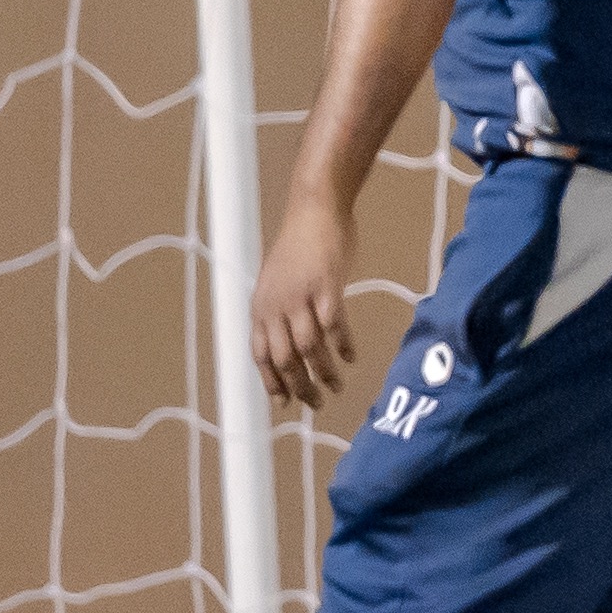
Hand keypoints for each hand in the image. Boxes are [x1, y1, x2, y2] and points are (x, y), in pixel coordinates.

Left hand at [253, 192, 363, 412]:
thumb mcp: (277, 281)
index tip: (285, 403)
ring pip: (309, 347)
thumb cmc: (300, 244)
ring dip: (323, 372)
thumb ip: (279, 310)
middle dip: (300, 386)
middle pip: (285, 358)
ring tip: (337, 385)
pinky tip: (351, 356)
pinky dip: (342, 344)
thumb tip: (288, 339)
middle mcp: (275, 306)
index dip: (272, 382)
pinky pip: (334, 325)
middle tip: (317, 403)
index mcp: (260, 307)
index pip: (261, 355)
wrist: (315, 209)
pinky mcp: (326, 286)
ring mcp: (301, 296)